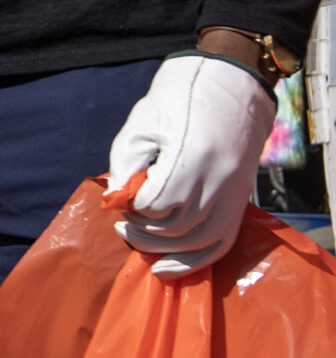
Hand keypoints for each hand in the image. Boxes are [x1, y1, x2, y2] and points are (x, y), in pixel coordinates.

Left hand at [108, 50, 274, 274]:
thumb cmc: (176, 103)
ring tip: (136, 240)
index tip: (123, 200)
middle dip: (144, 233)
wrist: (229, 89)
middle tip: (122, 226)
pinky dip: (195, 261)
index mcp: (192, 157)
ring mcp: (235, 194)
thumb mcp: (141, 126)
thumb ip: (126, 165)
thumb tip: (116, 202)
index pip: (159, 203)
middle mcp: (219, 180)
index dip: (135, 208)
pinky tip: (165, 269)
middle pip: (178, 228)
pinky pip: (222, 243)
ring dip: (164, 249)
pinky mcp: (242, 202)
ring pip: (200, 241)